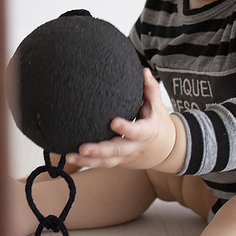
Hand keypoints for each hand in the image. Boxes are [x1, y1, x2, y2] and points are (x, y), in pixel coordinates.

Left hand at [69, 69, 183, 172]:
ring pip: (107, 161)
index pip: (138, 132)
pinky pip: (101, 164)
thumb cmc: (157, 124)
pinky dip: (86, 163)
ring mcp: (125, 156)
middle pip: (117, 150)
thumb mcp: (157, 106)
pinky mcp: (117, 161)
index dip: (126, 129)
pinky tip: (70, 158)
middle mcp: (135, 147)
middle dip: (100, 150)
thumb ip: (151, 89)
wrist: (165, 150)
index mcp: (147, 132)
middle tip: (83, 148)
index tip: (113, 122)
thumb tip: (144, 71)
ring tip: (70, 156)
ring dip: (88, 161)